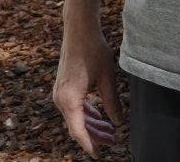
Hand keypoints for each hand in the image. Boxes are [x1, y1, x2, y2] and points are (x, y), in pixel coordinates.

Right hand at [52, 28, 121, 158]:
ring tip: (111, 132)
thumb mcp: (108, 78)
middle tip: (113, 143)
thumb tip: (119, 123)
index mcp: (69, 99)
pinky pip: (75, 108)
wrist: (79, 31)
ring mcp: (60, 94)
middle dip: (95, 136)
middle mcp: (61, 99)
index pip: (78, 130)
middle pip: (77, 126)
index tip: (98, 155)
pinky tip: (101, 118)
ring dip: (92, 125)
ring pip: (76, 118)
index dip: (89, 145)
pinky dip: (87, 114)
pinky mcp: (64, 88)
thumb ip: (112, 102)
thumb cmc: (93, 51)